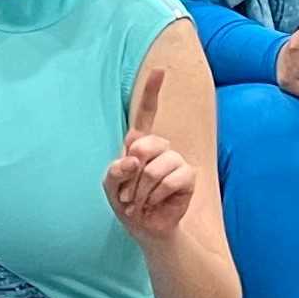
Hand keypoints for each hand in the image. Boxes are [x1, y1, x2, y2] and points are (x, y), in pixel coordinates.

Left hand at [103, 65, 195, 240]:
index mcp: (139, 143)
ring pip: (157, 166)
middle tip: (128, 193)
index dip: (152, 92)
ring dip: (142, 191)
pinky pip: (172, 179)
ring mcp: (176, 160)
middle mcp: (160, 147)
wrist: (144, 227)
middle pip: (144, 145)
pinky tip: (155, 203)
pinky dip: (157, 195)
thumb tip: (134, 160)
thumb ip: (115, 171)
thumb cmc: (126, 202)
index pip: (147, 113)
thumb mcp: (110, 186)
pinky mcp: (188, 176)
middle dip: (131, 173)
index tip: (159, 71)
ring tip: (140, 202)